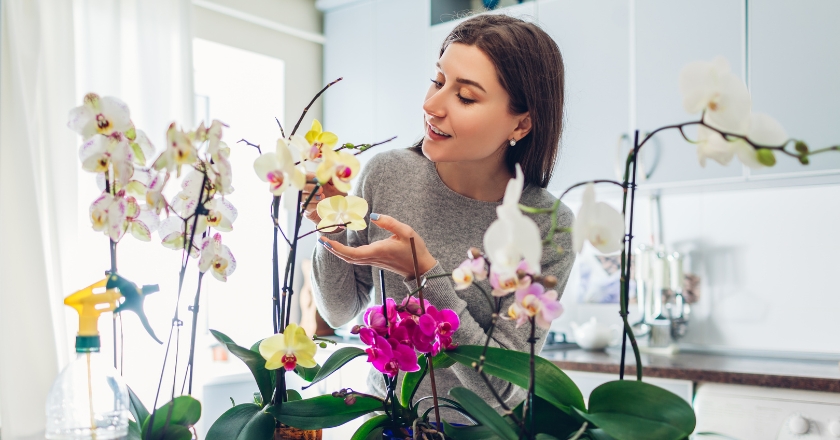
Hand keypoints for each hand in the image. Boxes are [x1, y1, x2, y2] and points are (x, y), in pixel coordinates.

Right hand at [301, 173, 345, 224]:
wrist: (339, 213)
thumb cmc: (337, 198)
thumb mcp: (337, 186)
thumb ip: (331, 178)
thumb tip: (328, 169)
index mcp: (314, 183)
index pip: (305, 177)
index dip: (309, 176)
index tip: (316, 178)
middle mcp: (309, 191)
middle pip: (302, 186)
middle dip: (310, 187)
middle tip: (321, 189)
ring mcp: (307, 201)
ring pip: (303, 196)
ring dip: (313, 196)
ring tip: (322, 197)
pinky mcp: (307, 210)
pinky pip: (306, 206)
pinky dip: (313, 205)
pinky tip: (320, 204)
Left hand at [317, 214, 436, 279]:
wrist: (421, 268)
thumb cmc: (415, 250)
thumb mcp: (406, 232)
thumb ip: (389, 222)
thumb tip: (373, 216)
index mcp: (378, 251)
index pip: (352, 253)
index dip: (338, 248)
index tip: (327, 241)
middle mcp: (373, 258)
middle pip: (347, 257)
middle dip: (333, 249)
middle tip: (321, 240)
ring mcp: (374, 261)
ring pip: (351, 259)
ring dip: (338, 252)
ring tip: (328, 242)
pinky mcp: (376, 261)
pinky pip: (356, 259)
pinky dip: (346, 253)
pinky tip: (342, 247)